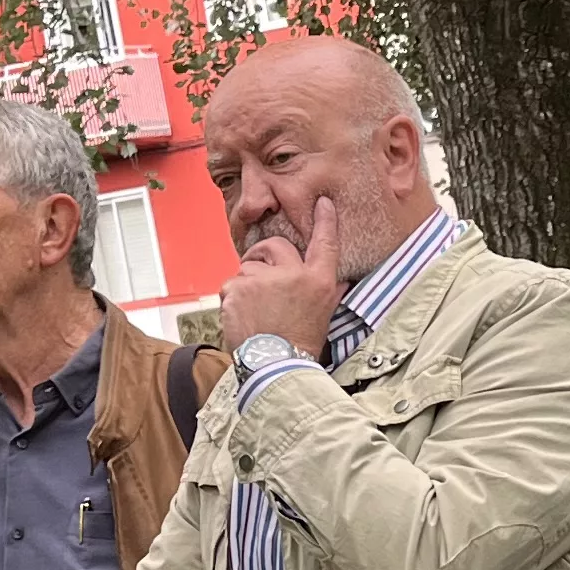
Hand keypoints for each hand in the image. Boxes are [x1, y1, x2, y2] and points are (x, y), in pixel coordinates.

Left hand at [219, 196, 346, 351]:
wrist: (276, 366)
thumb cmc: (301, 343)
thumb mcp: (324, 314)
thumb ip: (330, 290)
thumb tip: (339, 278)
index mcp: (318, 280)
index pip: (324, 243)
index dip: (325, 221)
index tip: (323, 203)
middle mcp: (292, 275)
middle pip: (275, 245)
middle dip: (264, 253)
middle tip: (260, 272)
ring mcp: (262, 280)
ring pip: (248, 267)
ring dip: (247, 284)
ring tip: (254, 310)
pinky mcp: (237, 289)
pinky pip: (231, 285)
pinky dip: (232, 299)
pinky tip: (242, 317)